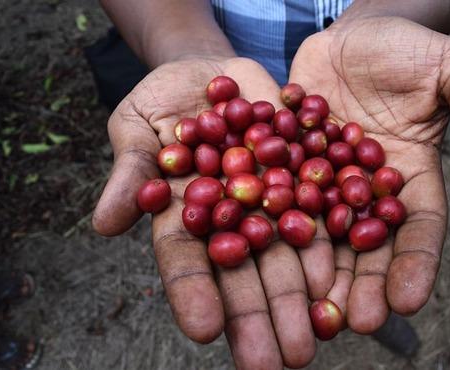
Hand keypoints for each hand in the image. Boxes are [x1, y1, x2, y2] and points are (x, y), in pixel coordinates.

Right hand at [92, 58, 333, 368]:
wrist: (215, 76)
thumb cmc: (163, 102)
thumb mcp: (138, 126)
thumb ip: (130, 172)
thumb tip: (105, 222)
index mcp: (188, 214)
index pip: (188, 260)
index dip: (194, 293)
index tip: (204, 331)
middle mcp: (234, 217)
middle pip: (247, 270)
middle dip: (261, 315)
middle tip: (278, 362)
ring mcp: (271, 199)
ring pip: (288, 252)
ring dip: (303, 294)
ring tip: (320, 334)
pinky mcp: (304, 174)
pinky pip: (321, 207)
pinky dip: (332, 239)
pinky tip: (344, 274)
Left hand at [289, 17, 449, 332]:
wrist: (354, 38)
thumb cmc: (410, 51)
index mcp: (410, 180)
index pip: (418, 231)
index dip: (414, 265)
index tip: (406, 302)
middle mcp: (364, 191)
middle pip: (363, 245)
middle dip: (359, 284)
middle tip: (348, 322)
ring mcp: (322, 180)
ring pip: (316, 230)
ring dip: (311, 268)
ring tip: (304, 304)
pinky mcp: (288, 162)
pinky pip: (277, 191)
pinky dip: (268, 216)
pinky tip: (257, 244)